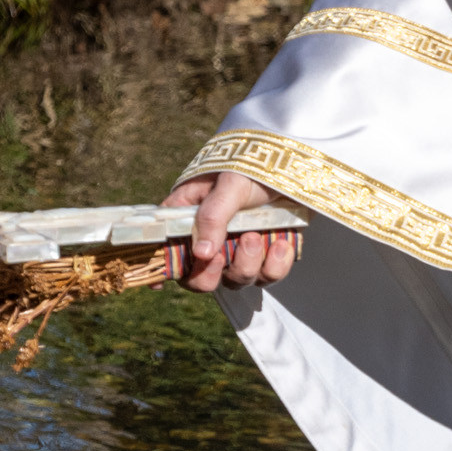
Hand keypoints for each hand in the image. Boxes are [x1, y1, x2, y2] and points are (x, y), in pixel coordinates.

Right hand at [163, 169, 299, 291]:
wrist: (292, 165)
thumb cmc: (251, 168)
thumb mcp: (229, 186)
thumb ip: (213, 217)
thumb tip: (201, 254)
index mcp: (189, 218)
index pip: (167, 250)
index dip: (163, 270)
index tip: (159, 285)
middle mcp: (211, 239)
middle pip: (199, 279)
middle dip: (209, 274)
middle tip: (220, 255)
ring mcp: (239, 250)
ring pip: (236, 280)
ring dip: (246, 263)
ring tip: (256, 235)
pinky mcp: (267, 255)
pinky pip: (268, 276)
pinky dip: (276, 265)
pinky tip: (281, 242)